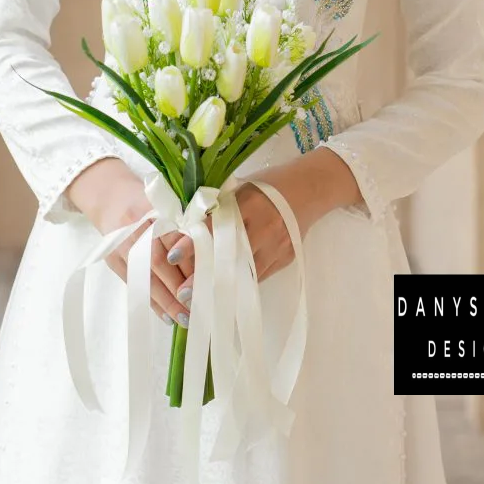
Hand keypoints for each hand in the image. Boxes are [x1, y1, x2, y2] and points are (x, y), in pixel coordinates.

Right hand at [64, 157, 193, 326]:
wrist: (107, 194)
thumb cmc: (150, 201)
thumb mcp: (171, 204)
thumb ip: (189, 226)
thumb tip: (212, 262)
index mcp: (157, 207)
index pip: (177, 237)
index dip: (191, 261)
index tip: (207, 279)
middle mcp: (137, 225)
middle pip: (159, 261)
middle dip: (181, 287)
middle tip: (200, 308)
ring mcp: (122, 243)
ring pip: (145, 276)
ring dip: (167, 301)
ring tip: (185, 319)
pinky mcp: (112, 257)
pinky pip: (133, 284)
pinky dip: (151, 302)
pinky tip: (166, 316)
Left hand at [165, 154, 329, 301]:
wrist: (312, 189)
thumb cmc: (270, 184)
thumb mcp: (241, 188)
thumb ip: (217, 206)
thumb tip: (184, 225)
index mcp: (249, 204)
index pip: (215, 227)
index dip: (192, 244)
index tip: (171, 257)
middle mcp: (264, 227)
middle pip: (229, 256)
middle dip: (204, 276)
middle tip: (182, 293)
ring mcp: (277, 246)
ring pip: (244, 273)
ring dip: (221, 287)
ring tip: (198, 299)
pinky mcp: (285, 259)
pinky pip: (258, 276)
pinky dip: (239, 284)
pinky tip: (224, 293)